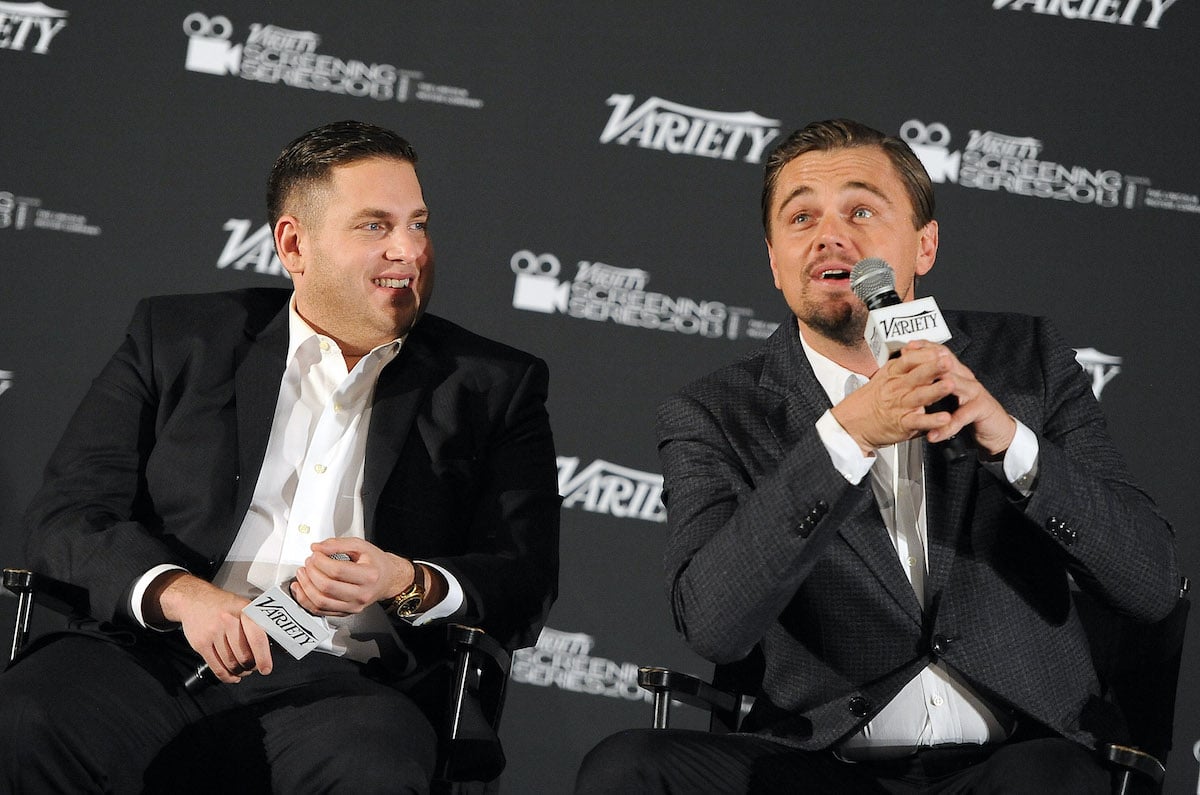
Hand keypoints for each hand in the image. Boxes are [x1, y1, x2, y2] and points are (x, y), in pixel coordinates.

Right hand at [147, 571, 272, 683]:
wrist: (194, 599)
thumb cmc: (223, 604)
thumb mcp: (243, 606)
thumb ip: (257, 623)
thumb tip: (274, 645)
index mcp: (243, 610)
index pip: (256, 638)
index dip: (263, 657)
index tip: (266, 668)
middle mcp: (228, 621)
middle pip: (244, 655)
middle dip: (251, 666)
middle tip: (254, 667)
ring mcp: (212, 632)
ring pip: (230, 663)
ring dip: (239, 671)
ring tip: (243, 670)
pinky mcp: (200, 643)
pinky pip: (216, 667)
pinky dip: (226, 675)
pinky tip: (231, 675)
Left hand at [291, 537, 413, 616]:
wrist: (387, 579)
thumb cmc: (375, 563)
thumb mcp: (361, 546)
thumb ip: (338, 544)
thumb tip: (317, 548)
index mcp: (369, 575)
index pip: (338, 571)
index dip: (321, 561)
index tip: (315, 553)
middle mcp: (362, 594)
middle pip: (327, 587)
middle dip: (311, 572)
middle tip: (308, 562)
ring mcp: (353, 606)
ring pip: (321, 602)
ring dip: (305, 587)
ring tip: (302, 574)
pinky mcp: (345, 613)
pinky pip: (320, 611)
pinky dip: (306, 600)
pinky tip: (301, 589)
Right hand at [830, 341, 1014, 455]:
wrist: (851, 424)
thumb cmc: (870, 401)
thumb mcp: (883, 377)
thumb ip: (902, 366)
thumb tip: (921, 352)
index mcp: (892, 374)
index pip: (909, 359)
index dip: (925, 354)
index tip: (940, 350)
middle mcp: (896, 388)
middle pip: (917, 375)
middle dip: (933, 367)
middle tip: (947, 361)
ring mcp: (899, 406)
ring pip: (920, 396)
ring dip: (936, 390)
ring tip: (949, 385)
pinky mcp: (902, 423)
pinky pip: (919, 421)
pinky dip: (932, 420)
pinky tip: (944, 418)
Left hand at [908, 341, 1015, 456]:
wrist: (996, 428)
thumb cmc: (970, 410)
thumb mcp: (951, 393)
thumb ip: (937, 382)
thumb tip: (913, 371)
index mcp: (957, 373)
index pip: (941, 354)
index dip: (925, 349)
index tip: (907, 348)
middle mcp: (966, 378)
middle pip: (947, 364)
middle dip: (928, 361)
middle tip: (909, 362)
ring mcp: (974, 392)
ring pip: (955, 385)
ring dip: (939, 387)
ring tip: (924, 393)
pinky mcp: (980, 410)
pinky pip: (960, 418)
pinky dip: (946, 427)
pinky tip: (933, 434)